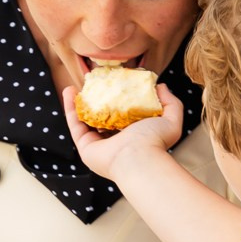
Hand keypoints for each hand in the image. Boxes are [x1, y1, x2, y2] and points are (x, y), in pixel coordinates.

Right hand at [61, 83, 185, 180]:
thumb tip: (161, 87)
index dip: (117, 99)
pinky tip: (69, 91)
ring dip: (80, 102)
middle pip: (102, 116)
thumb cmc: (155, 141)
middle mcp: (114, 141)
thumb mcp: (171, 118)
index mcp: (132, 135)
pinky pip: (75, 124)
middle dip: (96, 99)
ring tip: (78, 84)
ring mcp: (98, 145)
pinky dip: (70, 108)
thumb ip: (171, 102)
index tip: (114, 82)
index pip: (123, 114)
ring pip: (85, 120)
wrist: (139, 159)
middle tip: (94, 82)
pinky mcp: (85, 147)